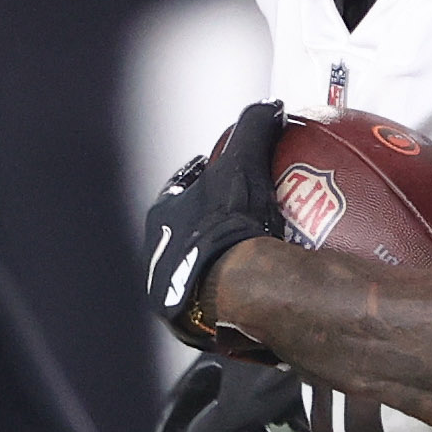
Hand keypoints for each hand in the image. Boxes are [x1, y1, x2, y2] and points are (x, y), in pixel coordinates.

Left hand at [141, 99, 287, 346]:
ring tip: (253, 266)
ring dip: (219, 267)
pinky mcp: (190, 325)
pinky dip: (234, 299)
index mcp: (162, 216)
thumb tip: (273, 105)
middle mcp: (158, 255)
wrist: (227, 290)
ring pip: (198, 272)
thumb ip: (255, 129)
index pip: (181, 190)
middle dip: (208, 227)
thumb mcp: (243, 165)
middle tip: (243, 224)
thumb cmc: (226, 223)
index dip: (202, 182)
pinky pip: (216, 306)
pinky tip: (257, 300)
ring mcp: (172, 294)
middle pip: (187, 232)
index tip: (225, 179)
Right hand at [147, 355, 309, 431]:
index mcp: (204, 376)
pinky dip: (287, 424)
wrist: (318, 327)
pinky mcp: (291, 365)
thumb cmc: (270, 371)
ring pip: (251, 415)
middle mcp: (226, 369)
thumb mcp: (234, 414)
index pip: (175, 417)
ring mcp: (259, 366)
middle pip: (215, 421)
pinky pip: (281, 401)